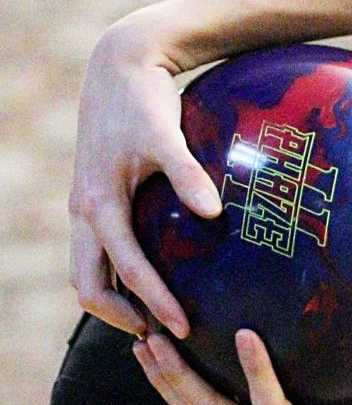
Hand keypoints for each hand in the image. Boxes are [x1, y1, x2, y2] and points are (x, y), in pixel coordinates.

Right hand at [68, 22, 221, 338]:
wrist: (118, 68)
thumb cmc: (144, 101)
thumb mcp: (167, 135)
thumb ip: (188, 173)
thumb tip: (214, 214)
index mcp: (98, 204)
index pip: (125, 271)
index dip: (154, 304)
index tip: (186, 328)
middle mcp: (84, 212)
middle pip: (88, 284)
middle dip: (121, 316)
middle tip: (167, 336)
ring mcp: (86, 207)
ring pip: (90, 269)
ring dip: (117, 298)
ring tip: (160, 318)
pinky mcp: (97, 198)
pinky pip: (103, 249)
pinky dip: (121, 271)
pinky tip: (160, 276)